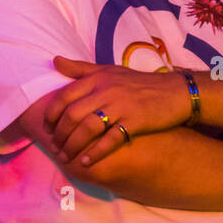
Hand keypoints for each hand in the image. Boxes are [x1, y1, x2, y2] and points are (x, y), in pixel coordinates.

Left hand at [43, 56, 190, 165]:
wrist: (176, 92)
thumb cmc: (138, 83)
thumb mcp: (108, 71)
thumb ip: (80, 68)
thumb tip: (54, 60)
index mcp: (96, 78)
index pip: (63, 97)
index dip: (51, 115)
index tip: (47, 129)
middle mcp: (106, 91)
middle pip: (72, 115)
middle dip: (59, 135)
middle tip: (54, 147)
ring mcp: (121, 106)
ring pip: (87, 128)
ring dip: (73, 146)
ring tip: (66, 157)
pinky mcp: (135, 121)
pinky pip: (110, 140)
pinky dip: (96, 153)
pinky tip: (86, 162)